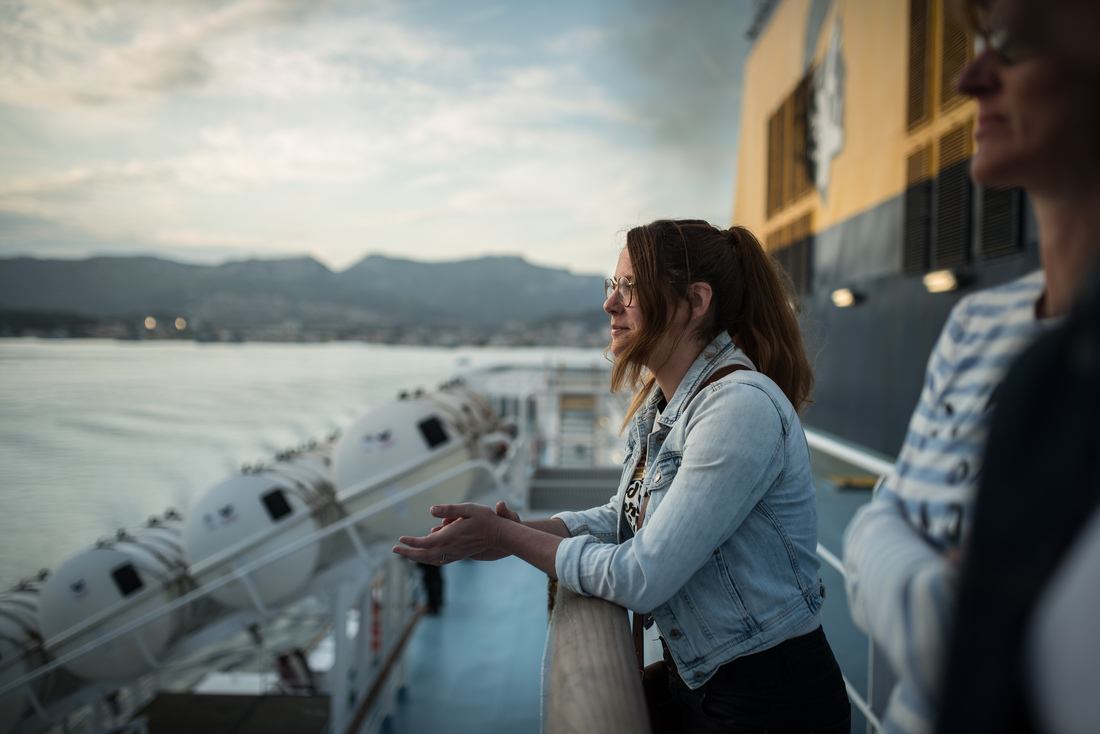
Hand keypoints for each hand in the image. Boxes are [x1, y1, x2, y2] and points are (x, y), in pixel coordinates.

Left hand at [393, 503, 508, 564]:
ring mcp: (455, 554)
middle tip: (394, 549)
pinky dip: (428, 560)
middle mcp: (450, 548)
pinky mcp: (459, 555)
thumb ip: (449, 509)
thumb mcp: (468, 508)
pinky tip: (425, 557)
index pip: (425, 543)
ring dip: (416, 558)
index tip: (400, 539)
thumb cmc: (485, 519)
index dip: (411, 542)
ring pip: (431, 560)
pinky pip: (439, 561)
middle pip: (424, 555)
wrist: (500, 536)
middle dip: (408, 553)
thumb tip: (431, 510)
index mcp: (450, 537)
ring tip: (406, 554)